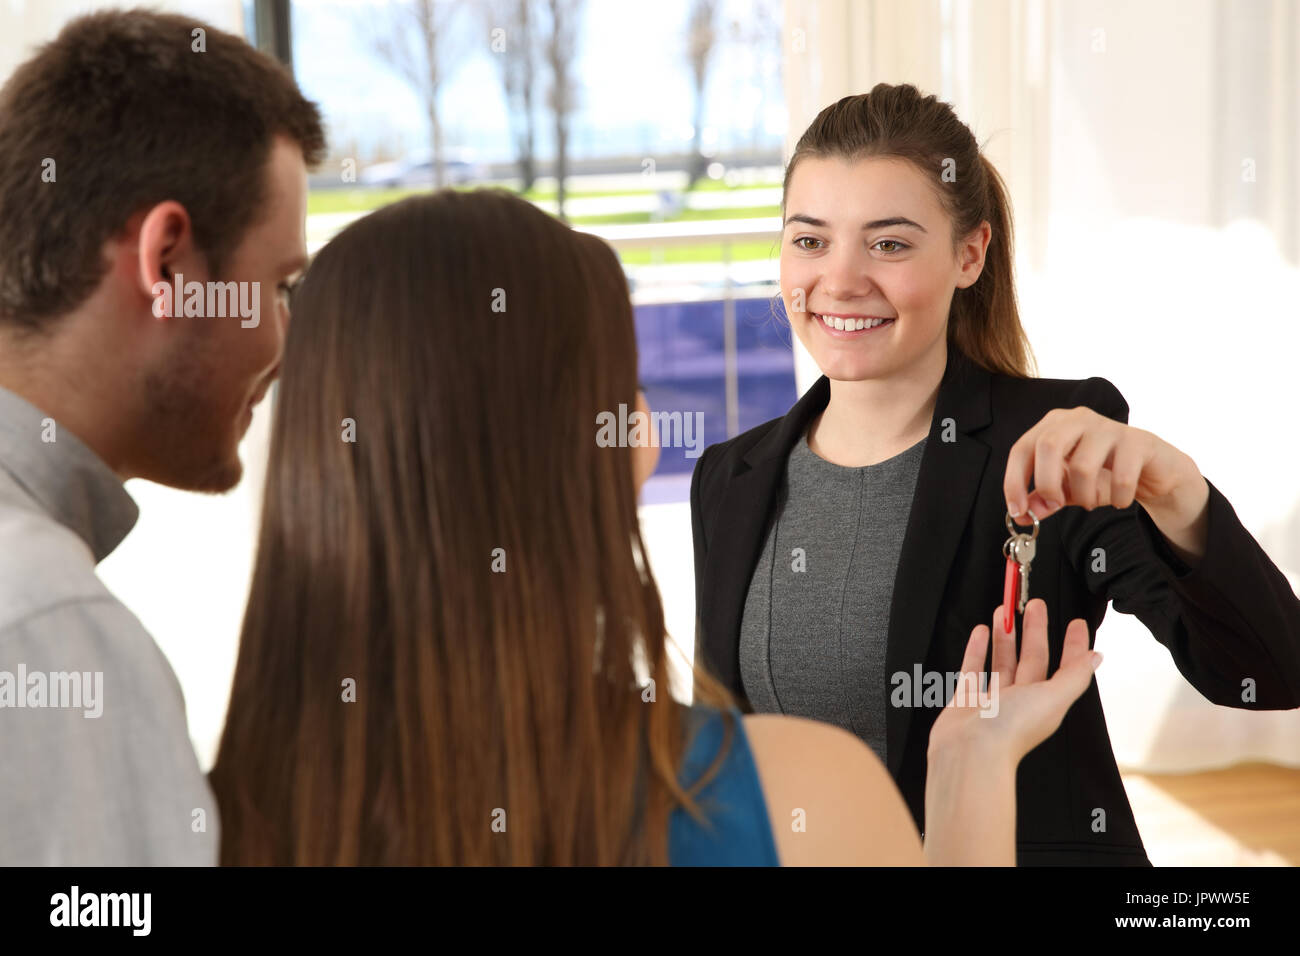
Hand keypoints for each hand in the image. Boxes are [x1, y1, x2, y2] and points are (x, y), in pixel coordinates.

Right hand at [929, 599, 1099, 764]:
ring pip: (1003, 660)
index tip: (1076, 624)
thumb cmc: (1010, 731)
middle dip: (1035, 630)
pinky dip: (977, 649)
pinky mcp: (967, 699)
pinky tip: (979, 633)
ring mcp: (993, 700)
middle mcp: (1021, 701)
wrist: (969, 753)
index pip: (1064, 668)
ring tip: (1004, 612)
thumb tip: (1096, 658)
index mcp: (1045, 702)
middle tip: (1034, 605)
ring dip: (1005, 635)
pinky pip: (973, 668)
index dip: (1072, 646)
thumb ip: (1074, 676)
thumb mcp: (1053, 698)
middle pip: (1032, 658)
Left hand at [1003, 406, 1204, 517]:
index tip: (1016, 511)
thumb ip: (1043, 499)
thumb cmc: (1105, 474)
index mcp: (1054, 425)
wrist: (1154, 470)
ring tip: (1090, 502)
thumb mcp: (1068, 488)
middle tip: (1056, 505)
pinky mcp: (1139, 440)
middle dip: (1047, 484)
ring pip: (1083, 465)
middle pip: (1048, 446)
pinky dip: (1117, 497)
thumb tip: (1020, 515)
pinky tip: (1120, 500)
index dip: (1014, 481)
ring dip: (1084, 495)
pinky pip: (1122, 476)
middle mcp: (1078, 419)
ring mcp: (1109, 427)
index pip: (1022, 448)